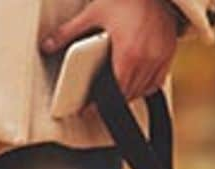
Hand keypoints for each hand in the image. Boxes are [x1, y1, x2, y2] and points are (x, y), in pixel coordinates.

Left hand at [42, 0, 179, 99]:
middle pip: (129, 93)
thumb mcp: (93, 13)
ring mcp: (160, 57)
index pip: (115, 90)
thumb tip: (46, 45)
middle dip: (112, 100)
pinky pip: (156, 81)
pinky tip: (133, 82)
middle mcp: (147, 59)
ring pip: (143, 90)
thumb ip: (68, 32)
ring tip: (113, 93)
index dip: (101, 103)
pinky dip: (144, 86)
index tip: (88, 109)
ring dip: (128, 94)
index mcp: (129, 53)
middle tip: (97, 103)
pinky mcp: (169, 53)